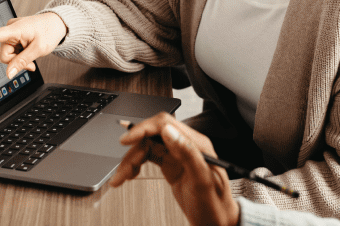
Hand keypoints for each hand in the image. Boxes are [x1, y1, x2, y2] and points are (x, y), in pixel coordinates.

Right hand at [0, 12, 67, 77]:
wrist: (58, 23)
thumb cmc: (50, 32)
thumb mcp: (39, 49)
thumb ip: (23, 61)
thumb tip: (9, 74)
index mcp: (15, 29)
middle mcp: (10, 30)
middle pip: (3, 54)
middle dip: (15, 62)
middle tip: (30, 64)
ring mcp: (11, 34)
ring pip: (7, 56)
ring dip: (19, 60)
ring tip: (32, 57)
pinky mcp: (13, 37)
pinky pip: (12, 52)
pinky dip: (20, 57)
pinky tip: (28, 55)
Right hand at [110, 113, 239, 225]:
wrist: (217, 224)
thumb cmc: (215, 206)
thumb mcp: (202, 181)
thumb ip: (188, 153)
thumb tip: (169, 131)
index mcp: (196, 144)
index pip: (165, 124)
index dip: (143, 129)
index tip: (126, 140)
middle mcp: (186, 146)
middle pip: (152, 137)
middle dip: (134, 152)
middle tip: (123, 170)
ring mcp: (178, 155)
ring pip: (147, 148)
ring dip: (132, 160)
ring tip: (121, 178)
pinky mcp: (172, 165)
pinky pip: (149, 158)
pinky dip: (137, 164)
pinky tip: (130, 174)